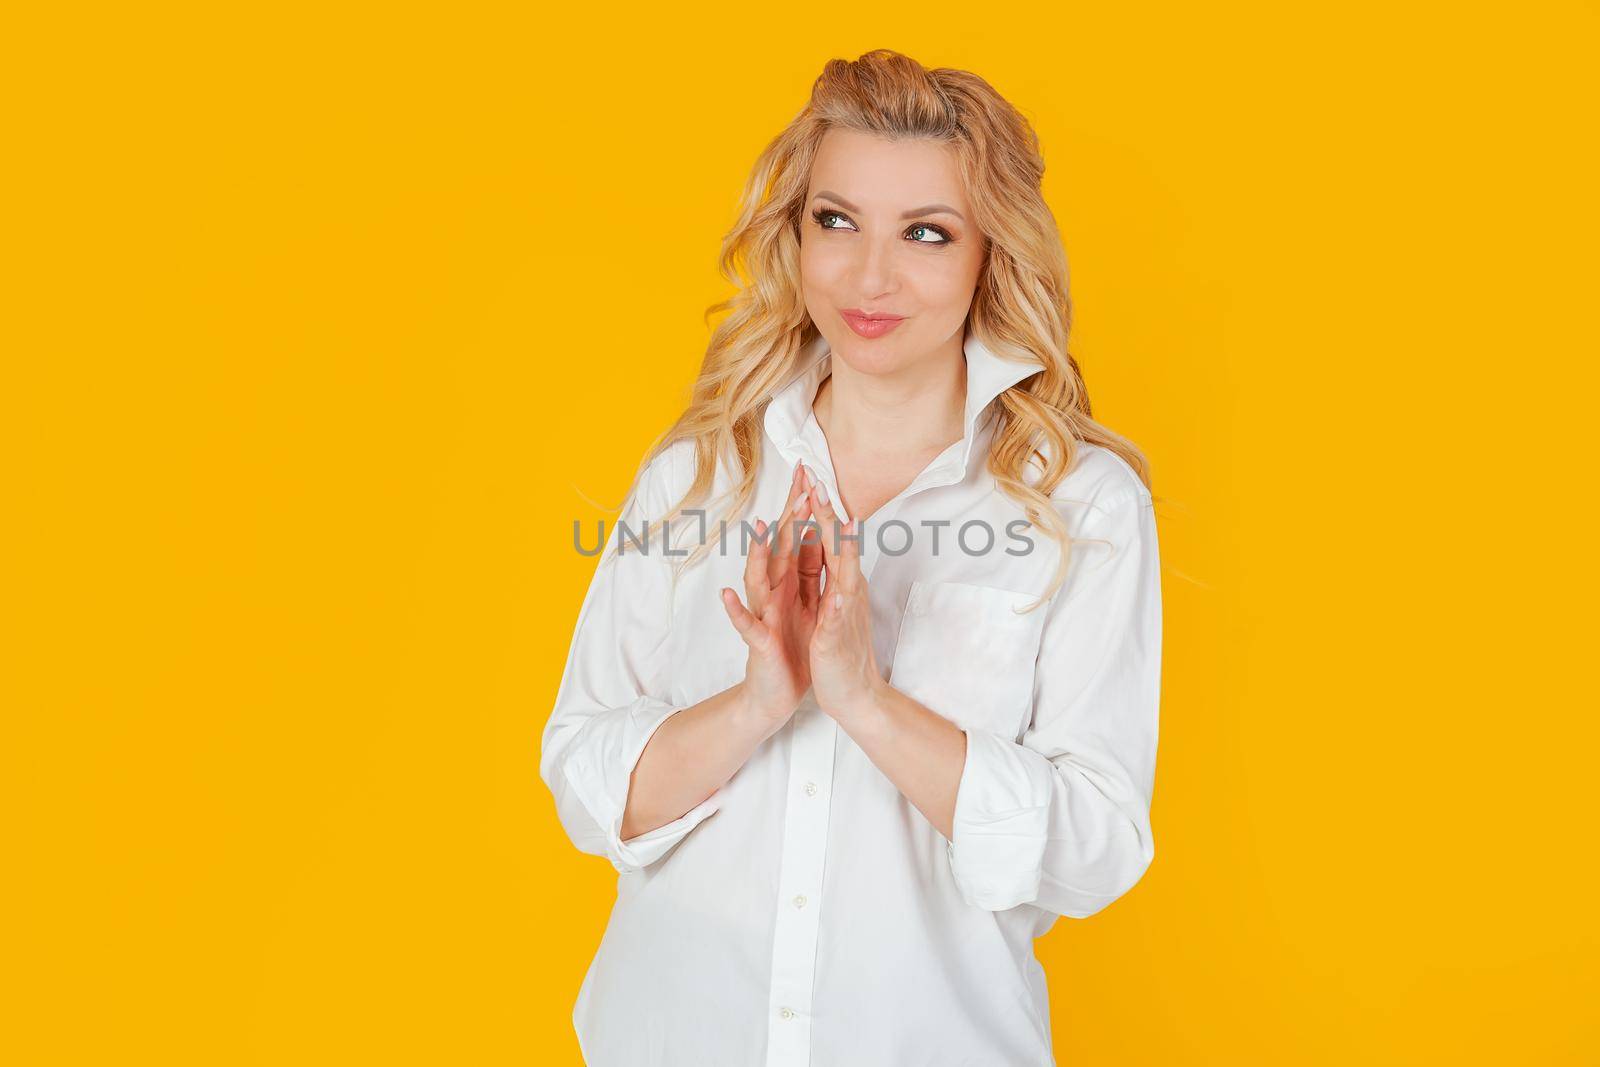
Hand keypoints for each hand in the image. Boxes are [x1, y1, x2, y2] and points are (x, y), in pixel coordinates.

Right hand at [719, 460, 824, 724]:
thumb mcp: (808, 605)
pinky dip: (735, 609)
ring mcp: (763, 614)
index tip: (813, 473)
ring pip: (758, 579)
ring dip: (759, 554)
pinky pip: (745, 623)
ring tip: (760, 528)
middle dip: (789, 516)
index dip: (805, 507)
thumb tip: (815, 535)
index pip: (799, 537)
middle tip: (799, 484)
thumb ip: (808, 571)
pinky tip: (725, 593)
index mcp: (791, 583)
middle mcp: (774, 592)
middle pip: (780, 548)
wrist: (776, 693)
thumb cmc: (793, 649)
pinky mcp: (759, 641)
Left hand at [804, 474, 886, 722]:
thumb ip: (834, 575)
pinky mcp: (834, 639)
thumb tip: (832, 546)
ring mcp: (842, 614)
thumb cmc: (842, 650)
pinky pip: (834, 620)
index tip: (812, 476)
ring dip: (839, 548)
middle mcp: (845, 593)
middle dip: (826, 513)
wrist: (856, 695)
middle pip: (836, 546)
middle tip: (819, 478)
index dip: (820, 508)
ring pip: (843, 575)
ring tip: (836, 520)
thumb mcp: (836, 606)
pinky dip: (835, 604)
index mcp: (840, 584)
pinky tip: (836, 592)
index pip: (829, 538)